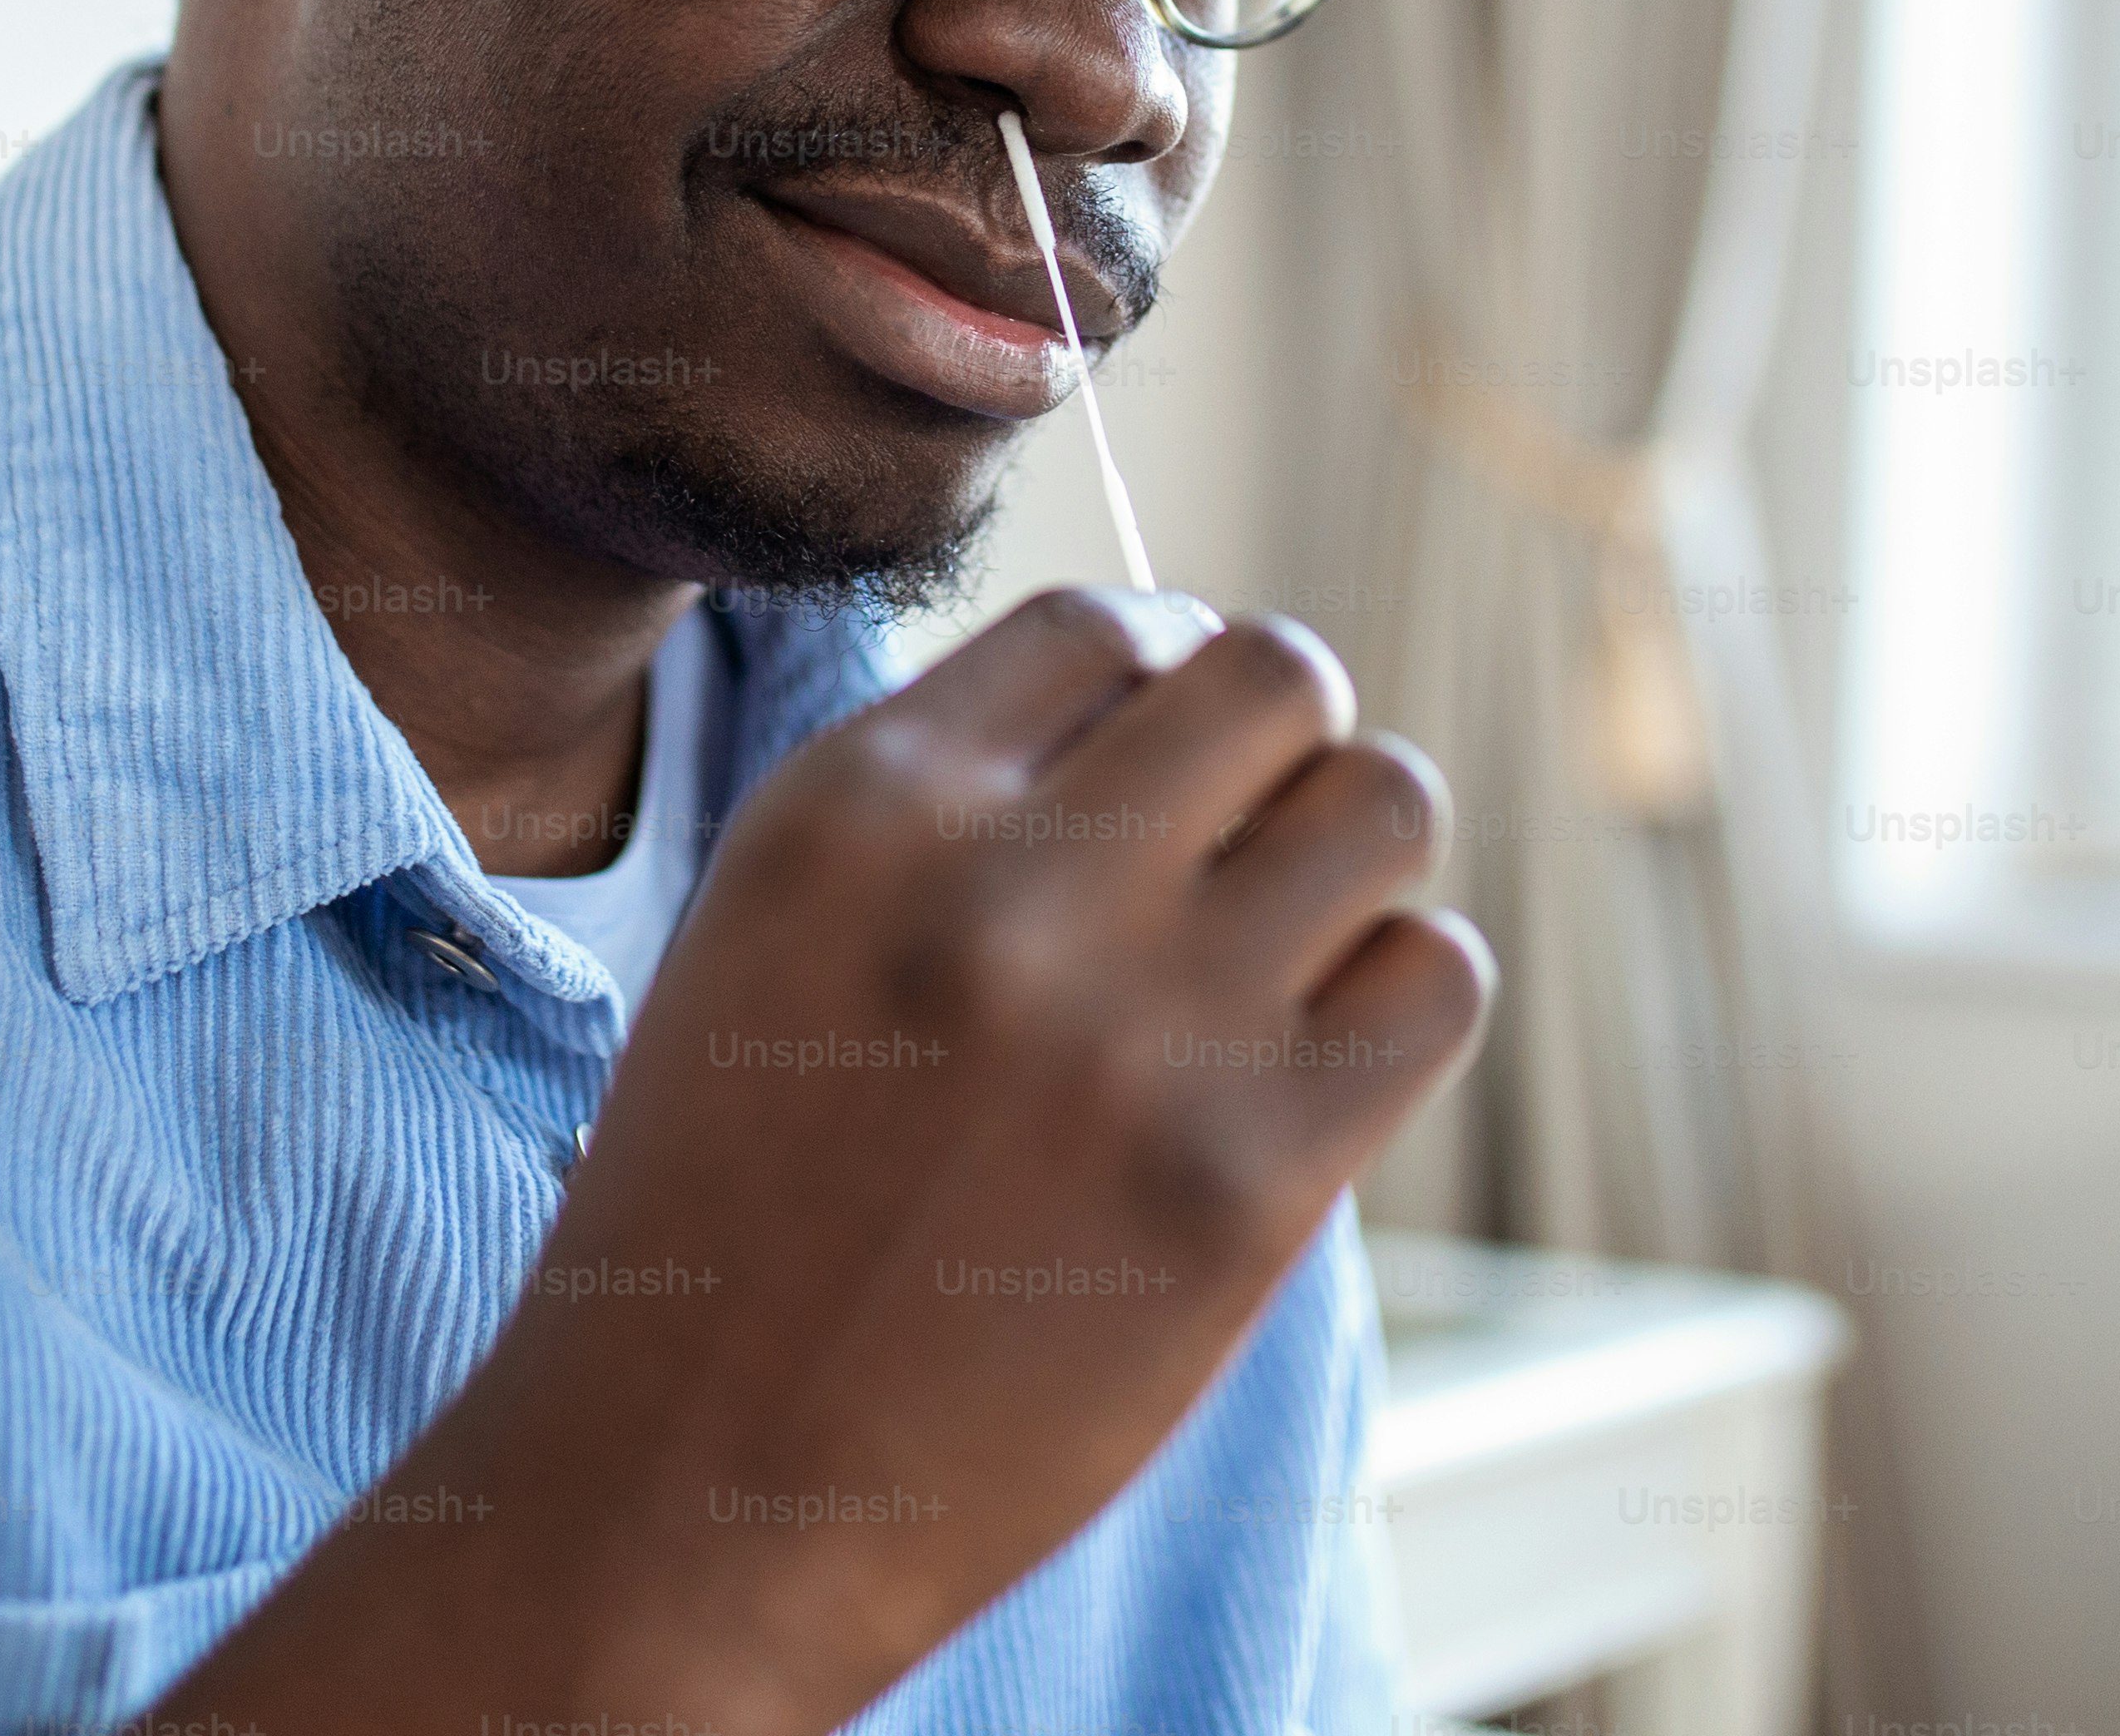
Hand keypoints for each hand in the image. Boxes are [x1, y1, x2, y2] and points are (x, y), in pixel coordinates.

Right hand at [149, 588, 1489, 1735]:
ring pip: (1388, 802)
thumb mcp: (776, 931)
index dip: (1160, 678)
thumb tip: (1169, 698)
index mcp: (865, 803)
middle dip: (1281, 745)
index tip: (1161, 764)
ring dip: (1357, 861)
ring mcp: (1142, 1025)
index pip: (1107, 622)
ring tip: (1288, 955)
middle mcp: (1007, 882)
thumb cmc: (732, 1216)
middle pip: (1277, 674)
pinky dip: (1398, 1001)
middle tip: (1243, 851)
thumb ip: (951, 803)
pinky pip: (1434, 978)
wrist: (685, 1496)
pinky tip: (1317, 1065)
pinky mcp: (1249, 1177)